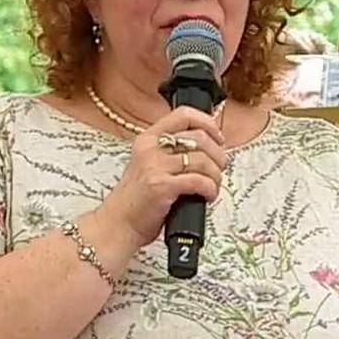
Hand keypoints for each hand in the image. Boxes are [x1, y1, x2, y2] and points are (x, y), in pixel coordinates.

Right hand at [96, 106, 227, 248]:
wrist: (118, 223)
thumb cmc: (137, 198)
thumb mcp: (148, 164)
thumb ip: (170, 152)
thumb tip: (208, 147)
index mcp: (148, 139)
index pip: (183, 115)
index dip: (208, 123)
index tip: (218, 138)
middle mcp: (150, 148)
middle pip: (199, 137)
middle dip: (218, 154)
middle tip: (220, 167)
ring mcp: (155, 166)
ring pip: (203, 160)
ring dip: (216, 174)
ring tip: (213, 185)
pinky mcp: (162, 186)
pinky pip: (199, 181)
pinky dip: (210, 189)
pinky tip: (208, 196)